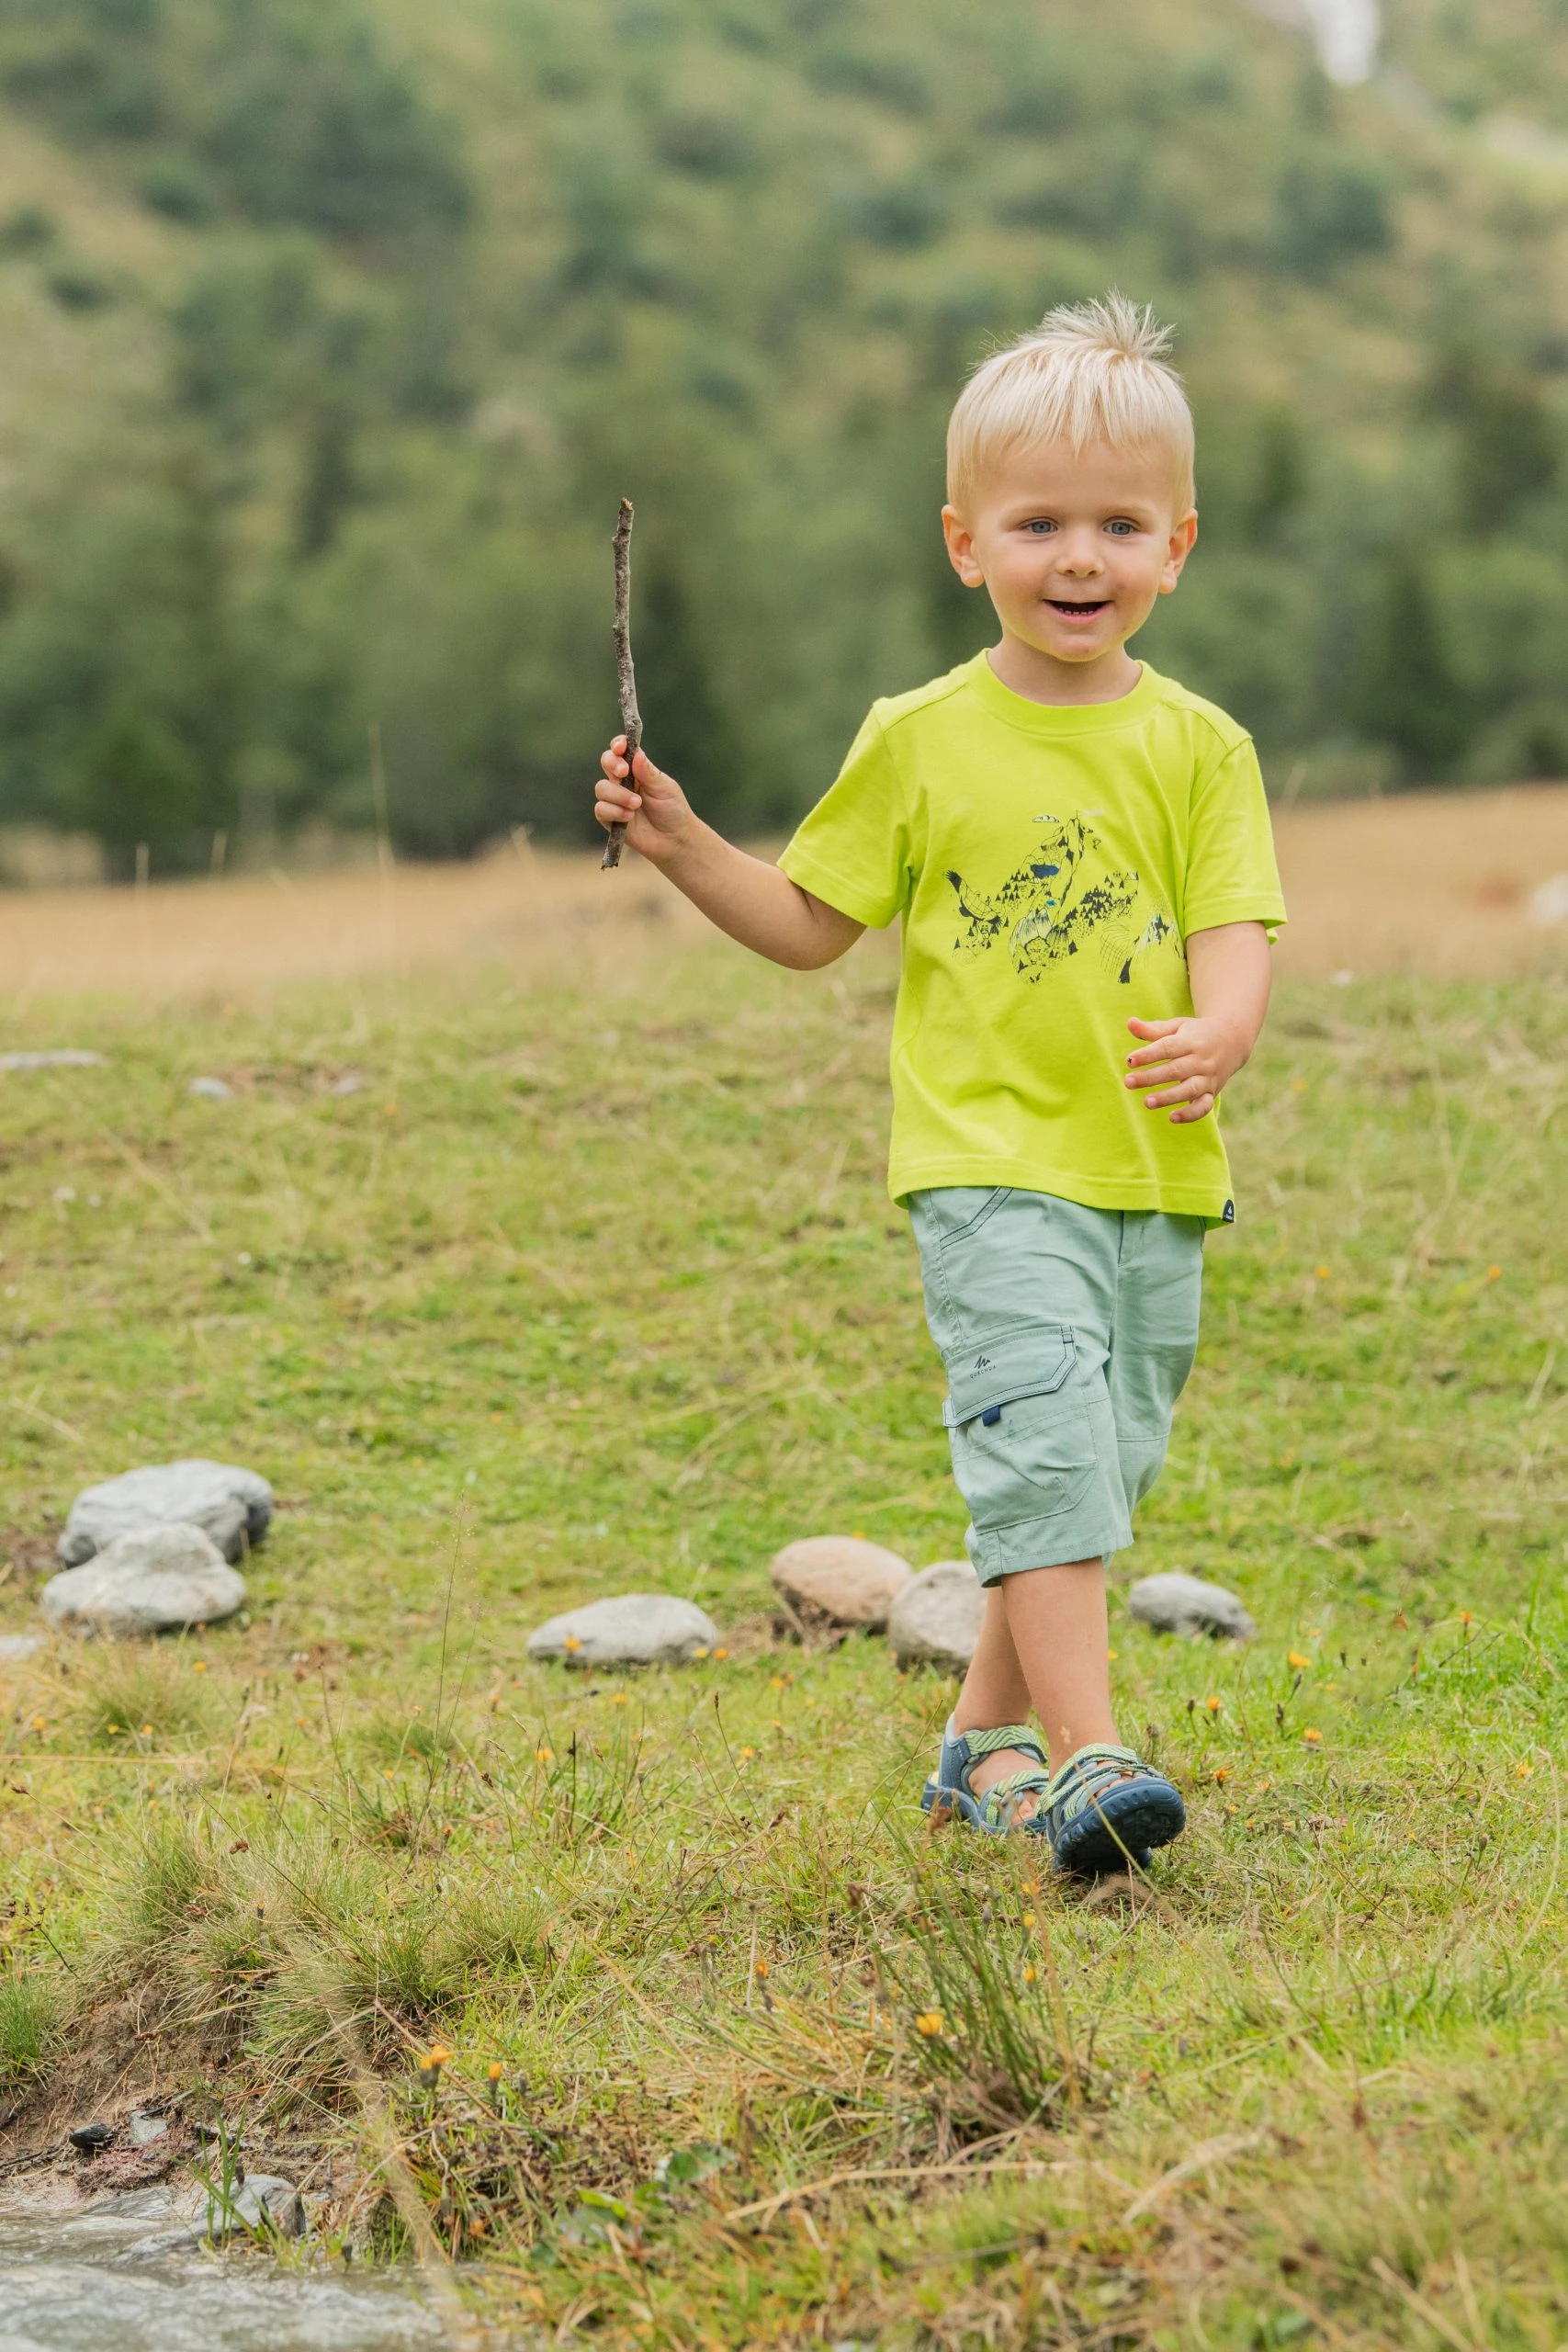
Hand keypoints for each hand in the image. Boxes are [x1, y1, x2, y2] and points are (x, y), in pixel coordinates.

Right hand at [595, 737, 693, 867]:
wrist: (674, 839)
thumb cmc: (672, 810)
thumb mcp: (664, 788)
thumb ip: (648, 772)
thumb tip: (636, 754)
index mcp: (637, 769)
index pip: (621, 751)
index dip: (617, 745)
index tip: (620, 747)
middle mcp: (623, 781)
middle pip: (606, 762)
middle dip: (611, 764)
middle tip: (624, 772)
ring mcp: (615, 800)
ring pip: (602, 788)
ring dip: (618, 795)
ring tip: (637, 805)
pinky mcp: (610, 819)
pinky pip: (601, 809)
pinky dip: (614, 811)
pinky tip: (629, 817)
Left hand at [1123, 1014, 1247, 1123]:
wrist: (1232, 1040)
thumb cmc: (1196, 1033)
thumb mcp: (1177, 1026)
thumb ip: (1153, 1029)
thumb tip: (1130, 1023)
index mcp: (1190, 1041)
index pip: (1167, 1048)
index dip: (1148, 1055)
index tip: (1129, 1061)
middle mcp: (1200, 1060)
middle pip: (1175, 1070)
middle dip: (1151, 1078)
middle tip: (1128, 1082)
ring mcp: (1208, 1078)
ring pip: (1189, 1089)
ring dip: (1168, 1097)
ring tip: (1147, 1102)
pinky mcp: (1212, 1092)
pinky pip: (1203, 1106)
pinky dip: (1190, 1114)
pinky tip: (1172, 1118)